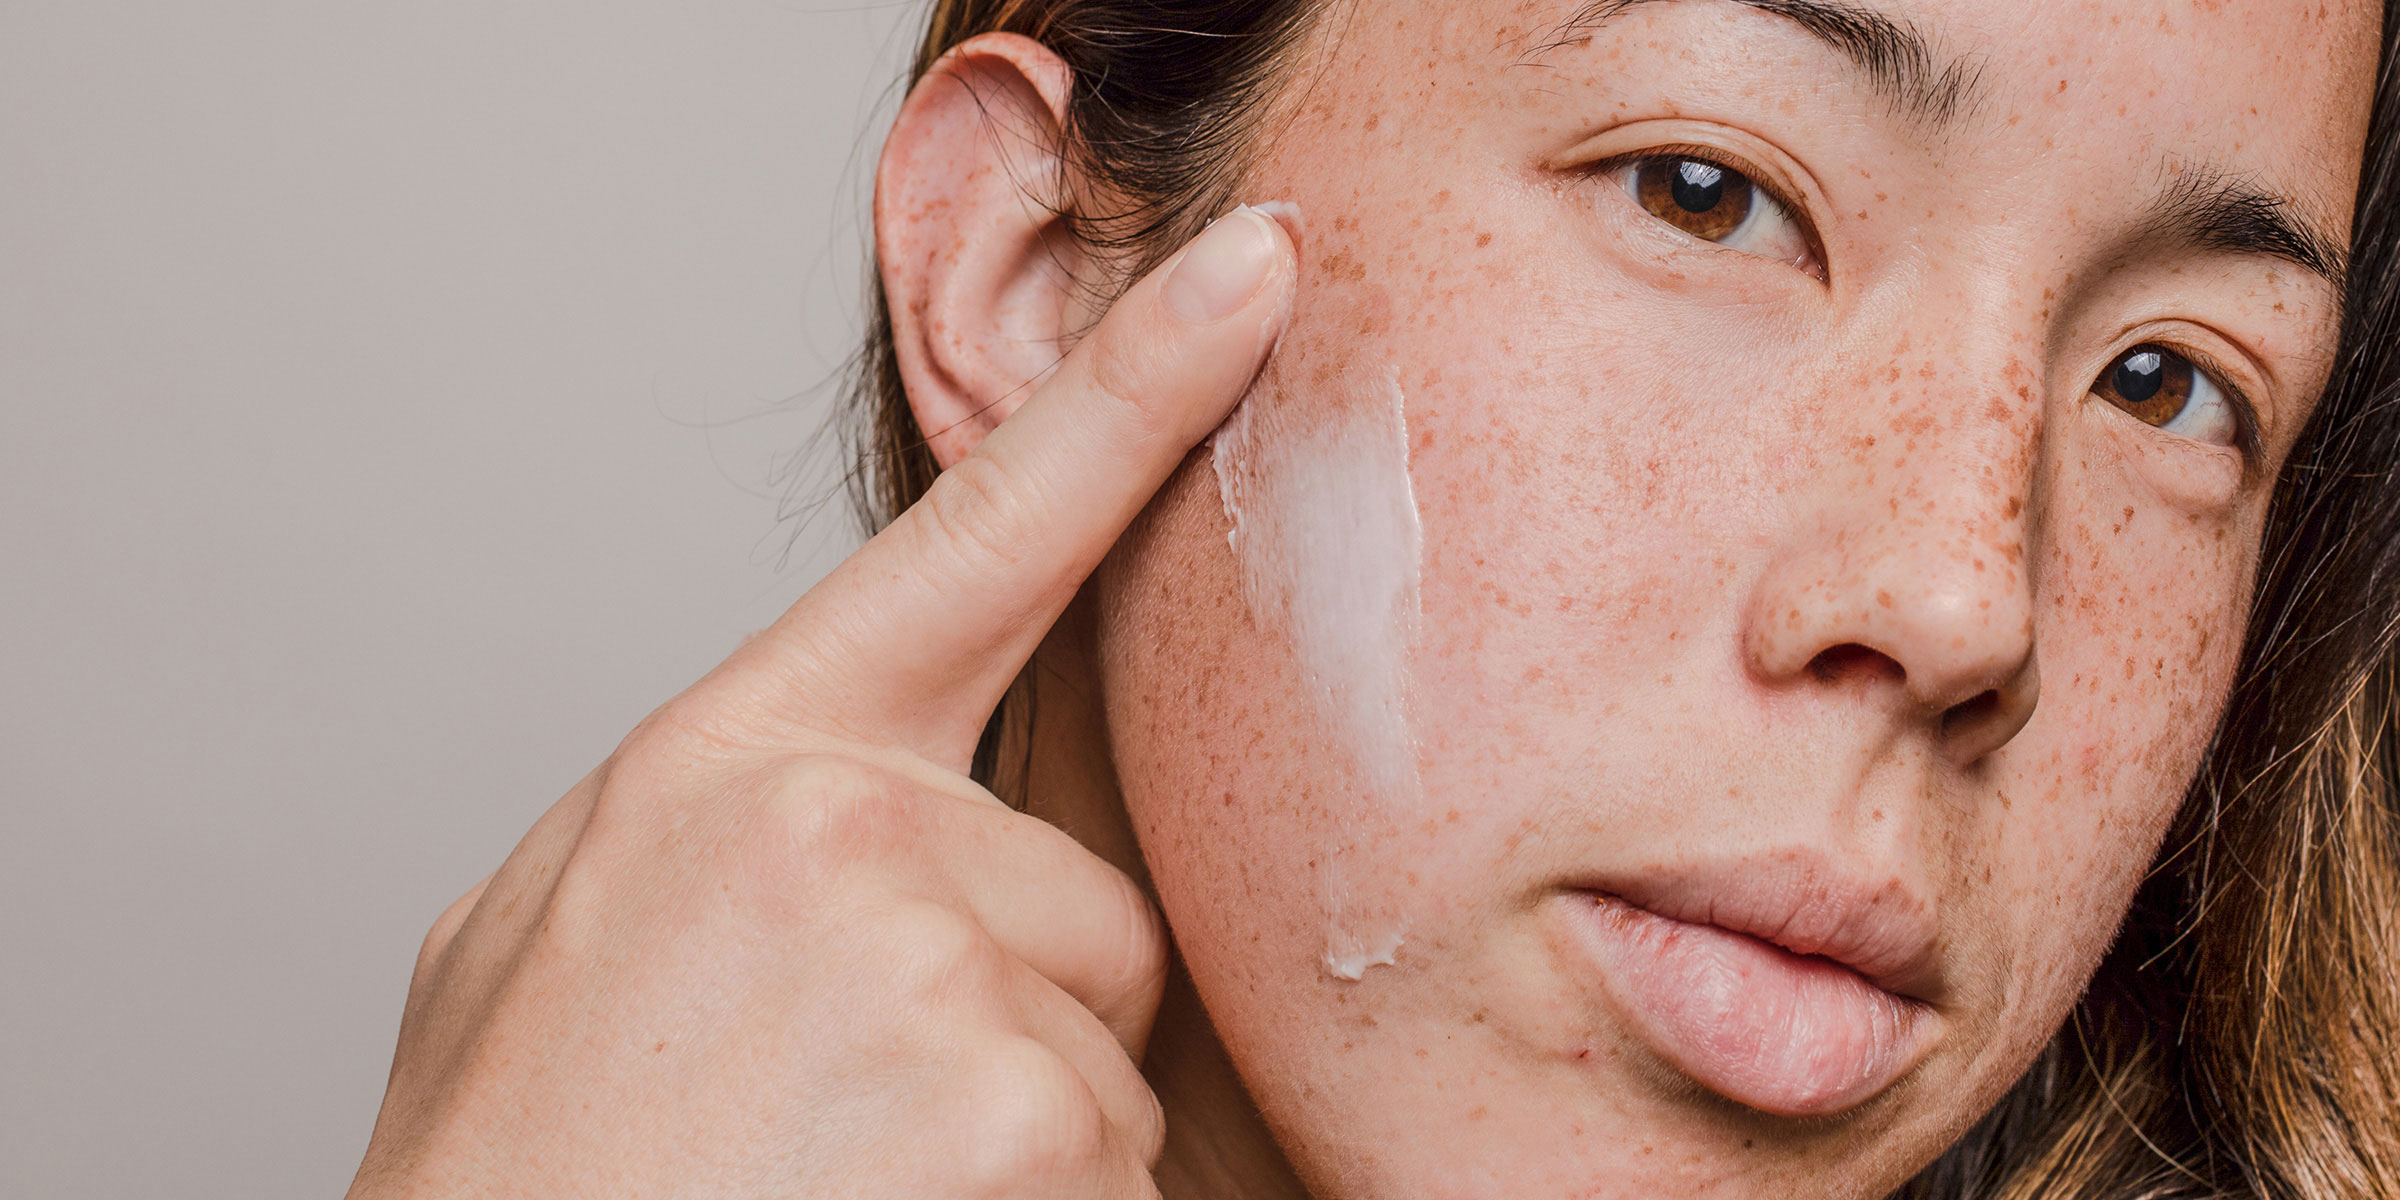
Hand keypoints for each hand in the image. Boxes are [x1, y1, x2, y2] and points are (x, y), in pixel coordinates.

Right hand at [346, 206, 1296, 1198]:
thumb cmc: (525, 1173)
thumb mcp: (557, 935)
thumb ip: (729, 825)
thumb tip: (836, 808)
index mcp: (737, 766)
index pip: (982, 538)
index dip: (1134, 396)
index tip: (1256, 272)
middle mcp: (845, 835)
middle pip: (1086, 895)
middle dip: (1013, 1006)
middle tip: (841, 1106)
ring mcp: (941, 979)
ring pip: (1100, 1048)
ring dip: (1010, 1134)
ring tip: (836, 1180)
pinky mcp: (1027, 1125)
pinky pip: (1118, 1164)